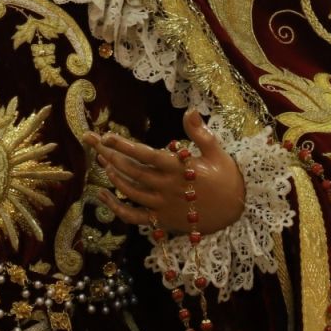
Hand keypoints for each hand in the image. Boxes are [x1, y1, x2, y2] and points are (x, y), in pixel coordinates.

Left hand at [87, 108, 244, 238]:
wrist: (237, 211)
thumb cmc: (227, 178)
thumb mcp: (217, 152)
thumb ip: (200, 132)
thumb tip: (190, 110)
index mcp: (179, 168)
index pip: (145, 155)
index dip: (124, 145)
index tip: (107, 136)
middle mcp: (167, 187)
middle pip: (132, 171)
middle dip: (110, 155)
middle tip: (93, 143)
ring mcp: (162, 205)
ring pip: (130, 191)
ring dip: (112, 176)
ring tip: (100, 161)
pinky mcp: (161, 220)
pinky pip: (133, 217)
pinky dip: (116, 208)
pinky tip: (103, 196)